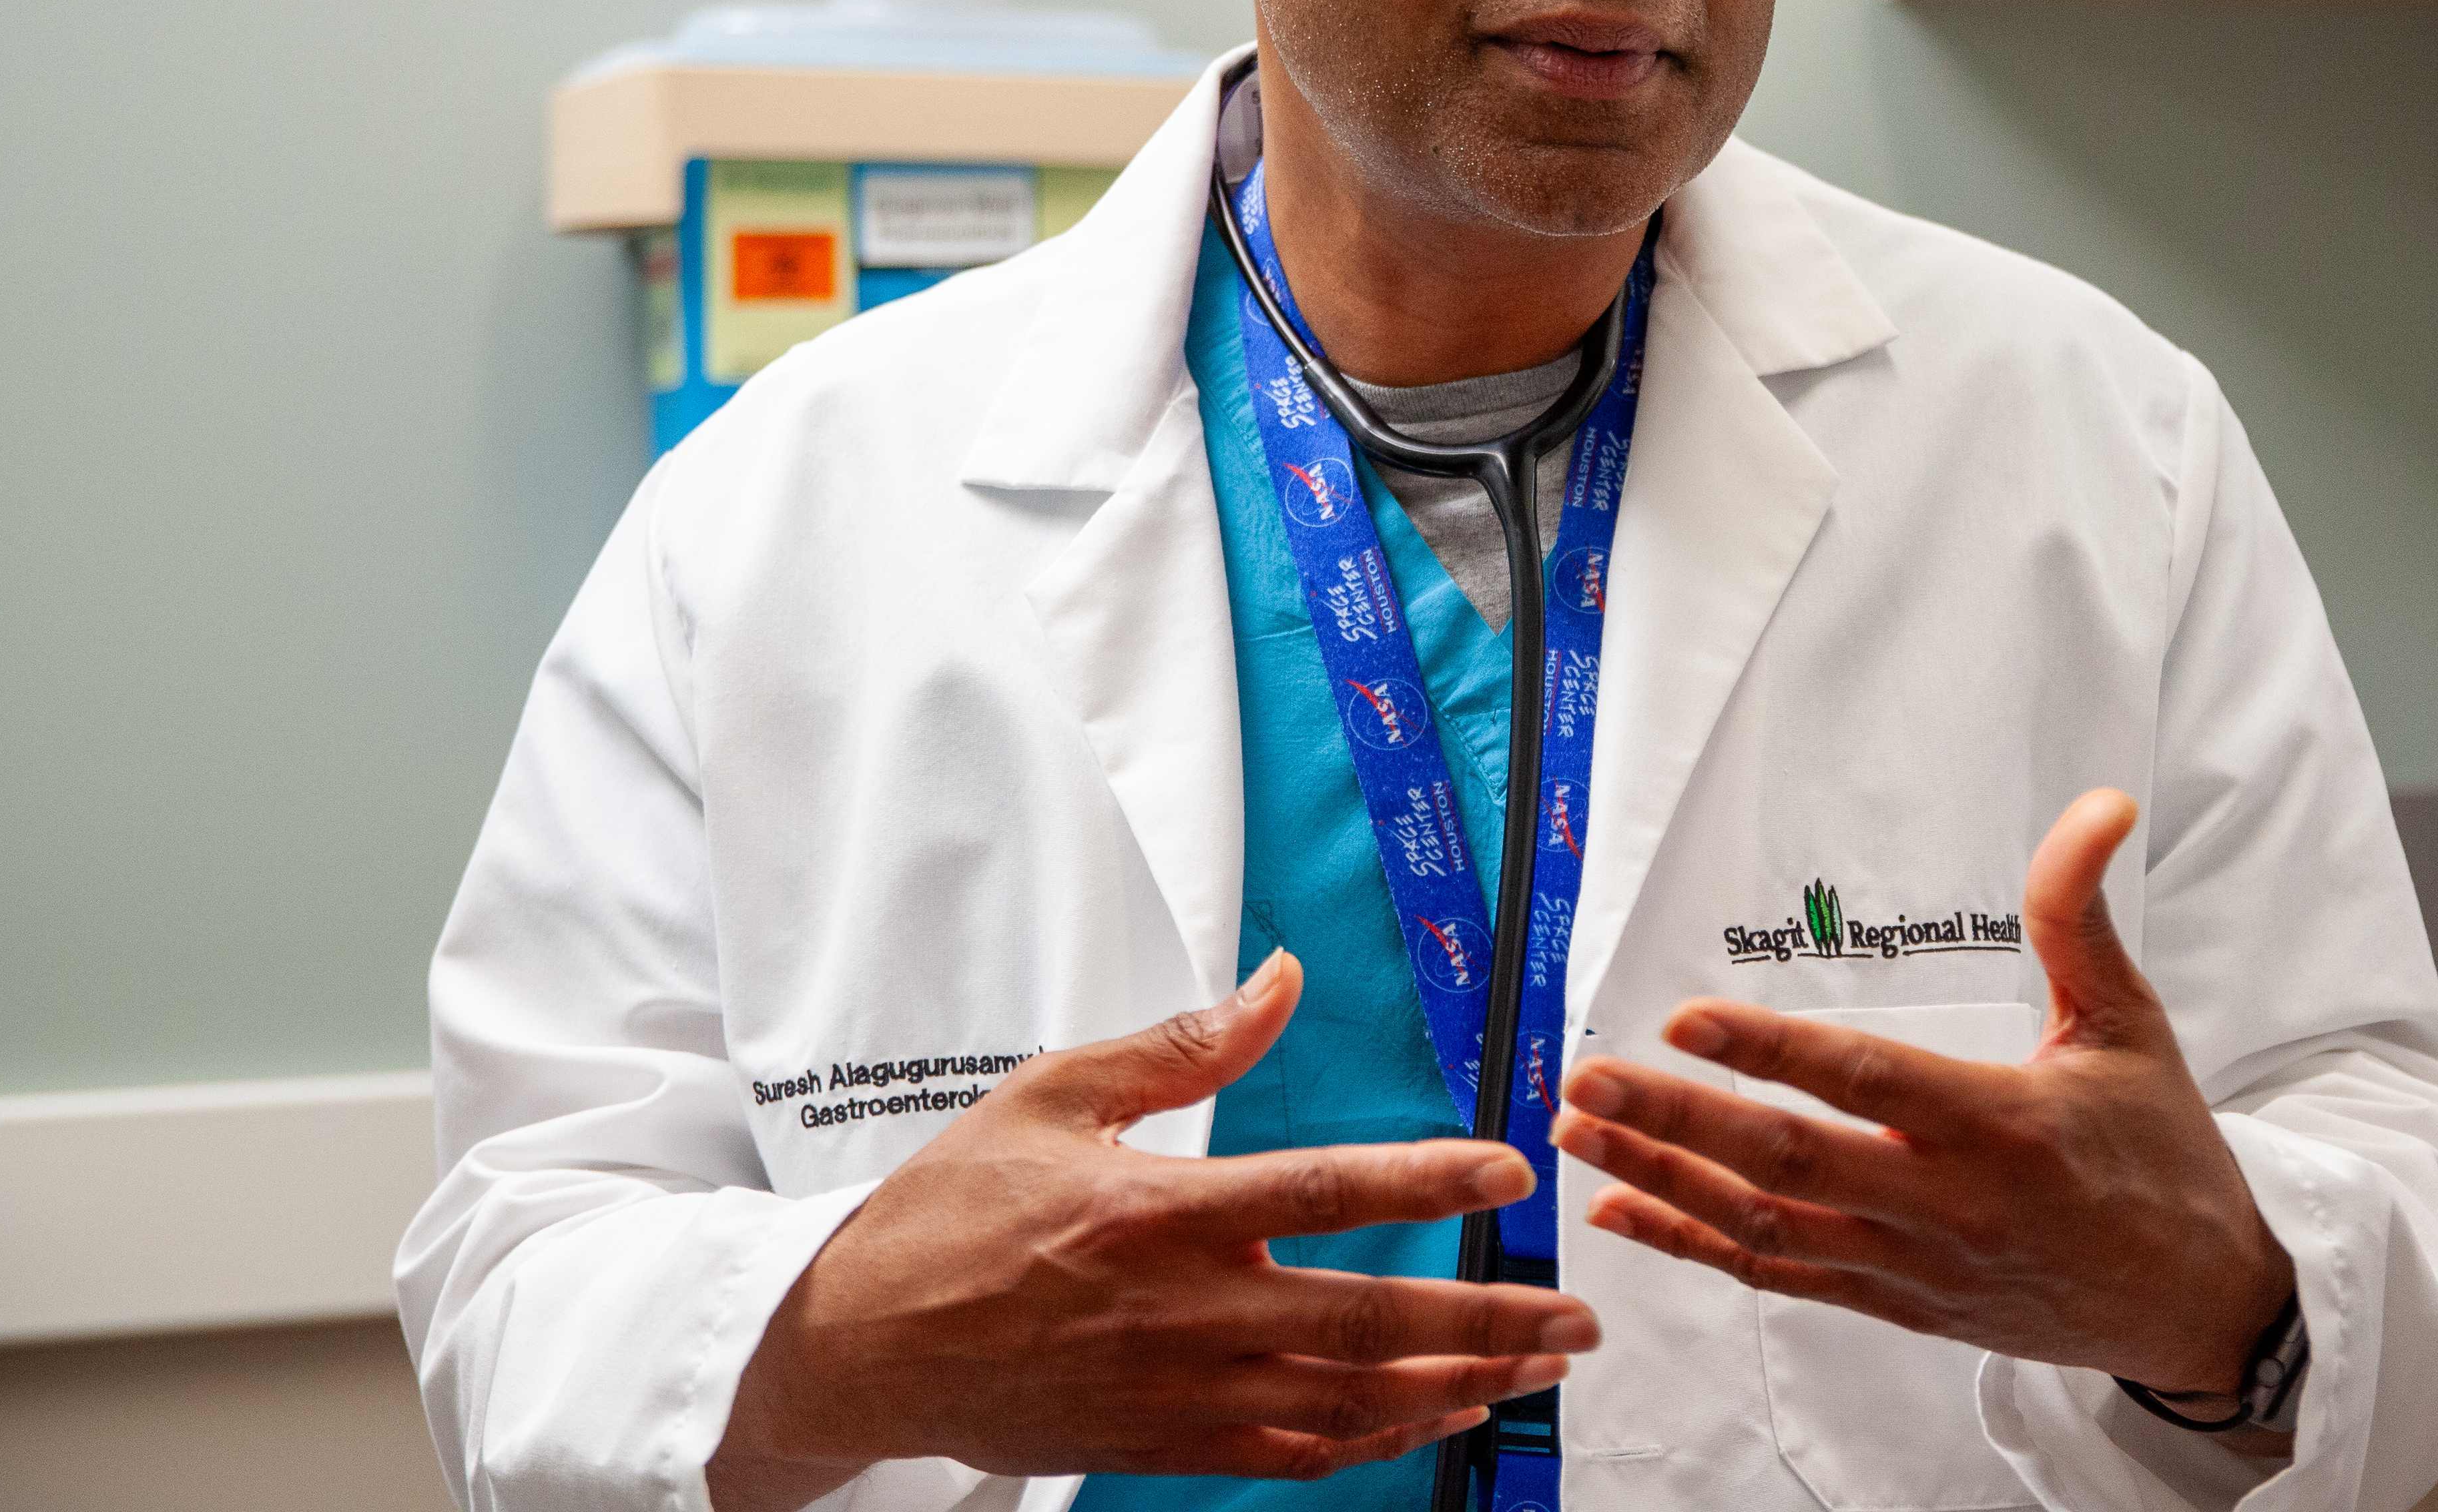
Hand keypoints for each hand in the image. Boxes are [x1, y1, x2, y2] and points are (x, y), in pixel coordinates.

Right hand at [709, 953, 1600, 1511]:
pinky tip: (1439, 1416)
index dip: (1423, 1180)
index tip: (1508, 1170)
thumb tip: (1279, 981)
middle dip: (1485, 1318)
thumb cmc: (952, 1212)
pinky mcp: (1163, 1445)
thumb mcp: (1058, 1095)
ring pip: (1346, 1400)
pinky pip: (1295, 1456)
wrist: (862, 1342)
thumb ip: (1184, 1043)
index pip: (1320, 1188)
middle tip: (1574, 1313)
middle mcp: (1180, 1310)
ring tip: (1537, 1369)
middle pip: (1362, 1318)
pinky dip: (1378, 1441)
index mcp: (1156, 1211)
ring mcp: (1176, 1391)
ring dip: (1455, 1384)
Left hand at [1554, 789, 2293, 1399]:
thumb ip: (2082, 914)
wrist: (2196, 1303)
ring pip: (1767, 1228)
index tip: (1685, 1018)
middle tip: (1588, 1077)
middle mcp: (1945, 1203)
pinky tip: (1628, 1211)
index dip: (1769, 1051)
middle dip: (1677, 1120)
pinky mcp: (1896, 1304)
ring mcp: (1913, 1265)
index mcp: (2001, 1124)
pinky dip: (1696, 1246)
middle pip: (1790, 1163)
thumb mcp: (2131, 1024)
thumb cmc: (2163, 1156)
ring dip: (1665, 1180)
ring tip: (1581, 1130)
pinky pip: (1780, 1279)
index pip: (1863, 1079)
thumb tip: (2098, 805)